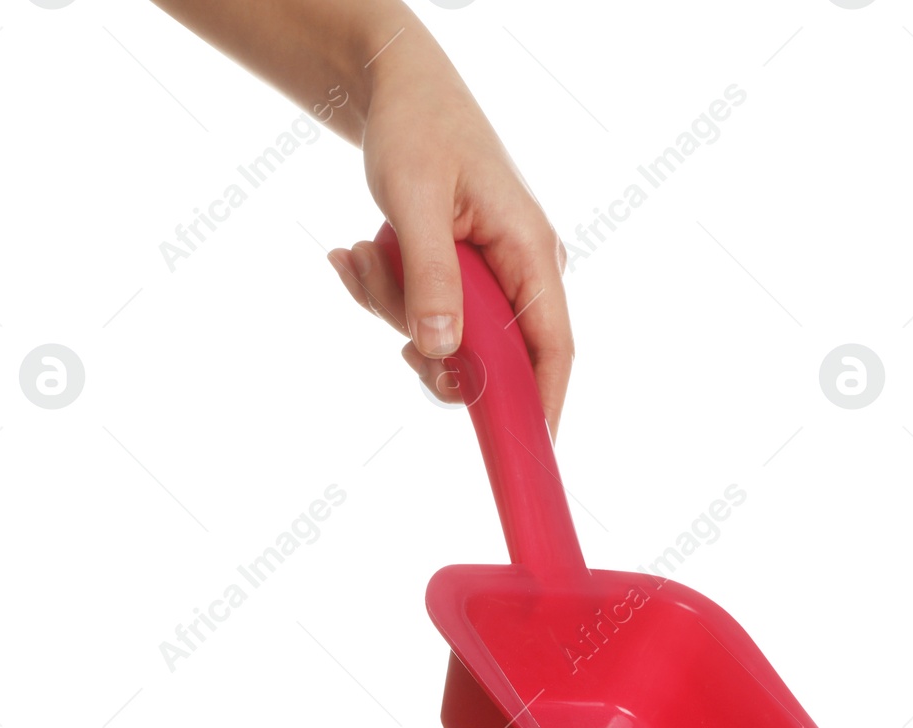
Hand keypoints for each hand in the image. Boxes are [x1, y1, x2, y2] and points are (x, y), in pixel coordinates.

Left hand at [327, 35, 572, 437]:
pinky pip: (425, 314)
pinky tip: (359, 252)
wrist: (400, 91)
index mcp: (532, 252)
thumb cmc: (418, 131)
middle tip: (382, 296)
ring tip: (365, 249)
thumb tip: (444, 350)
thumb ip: (433, 278)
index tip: (526, 451)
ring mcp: (493, 278)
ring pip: (447, 337)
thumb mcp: (415, 200)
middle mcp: (523, 271)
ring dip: (393, 306)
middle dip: (425, 339)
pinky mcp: (463, 278)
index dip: (543, 405)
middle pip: (488, 353)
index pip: (553, 349)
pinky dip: (385, 292)